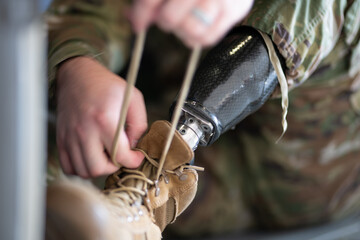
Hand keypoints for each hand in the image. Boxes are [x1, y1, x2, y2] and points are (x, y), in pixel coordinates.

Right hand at [56, 57, 146, 177]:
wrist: (77, 75)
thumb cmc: (107, 86)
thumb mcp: (133, 97)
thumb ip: (139, 124)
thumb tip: (133, 146)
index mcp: (104, 120)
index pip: (120, 155)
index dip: (134, 161)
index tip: (137, 156)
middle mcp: (84, 130)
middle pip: (98, 168)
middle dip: (114, 167)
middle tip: (120, 156)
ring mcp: (70, 136)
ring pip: (83, 171)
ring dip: (98, 168)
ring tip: (106, 155)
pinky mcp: (61, 138)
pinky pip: (68, 166)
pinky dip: (81, 168)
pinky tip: (91, 157)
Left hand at [130, 0, 253, 46]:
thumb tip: (133, 18)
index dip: (140, 14)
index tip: (137, 25)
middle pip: (170, 18)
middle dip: (165, 21)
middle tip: (169, 17)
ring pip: (191, 31)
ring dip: (182, 31)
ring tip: (184, 22)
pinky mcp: (235, 11)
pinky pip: (208, 38)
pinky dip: (197, 38)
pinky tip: (196, 28)